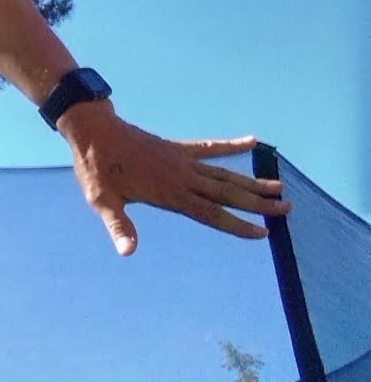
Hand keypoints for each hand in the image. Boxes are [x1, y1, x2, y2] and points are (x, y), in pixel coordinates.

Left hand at [57, 108, 291, 256]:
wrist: (93, 131)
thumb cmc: (96, 169)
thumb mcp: (102, 200)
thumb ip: (118, 225)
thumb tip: (128, 251)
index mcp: (168, 192)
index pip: (210, 213)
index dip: (238, 224)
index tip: (263, 233)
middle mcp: (181, 176)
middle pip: (226, 193)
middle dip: (257, 203)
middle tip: (287, 209)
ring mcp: (182, 160)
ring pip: (224, 173)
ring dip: (251, 181)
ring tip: (279, 187)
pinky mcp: (177, 148)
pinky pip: (210, 147)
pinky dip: (231, 146)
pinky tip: (252, 142)